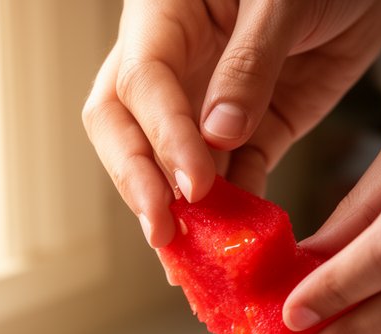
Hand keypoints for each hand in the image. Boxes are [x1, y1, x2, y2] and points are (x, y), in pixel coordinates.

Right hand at [83, 0, 380, 246]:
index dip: (161, 138)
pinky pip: (234, 181)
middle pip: (127, 132)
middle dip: (140, 185)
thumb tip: (217, 133)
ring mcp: (209, 106)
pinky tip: (239, 245)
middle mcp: (176, 65)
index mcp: (164, 16)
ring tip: (192, 262)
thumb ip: (250, 62)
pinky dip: (234, 215)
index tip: (192, 184)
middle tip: (163, 233)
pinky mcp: (253, 135)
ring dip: (183, 215)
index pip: (140, 84)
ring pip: (175, 168)